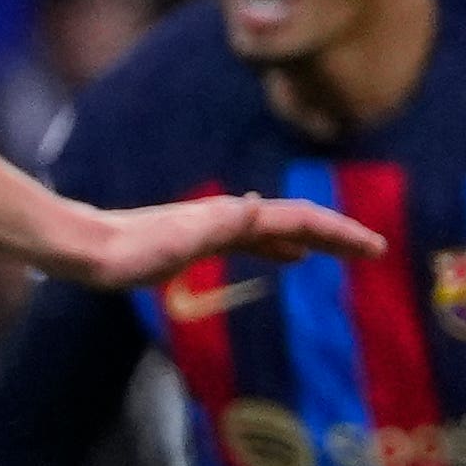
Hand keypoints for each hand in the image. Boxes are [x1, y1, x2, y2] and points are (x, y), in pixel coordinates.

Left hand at [65, 185, 390, 293]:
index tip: (373, 248)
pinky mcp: (204, 242)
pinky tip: (292, 258)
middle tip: (376, 250)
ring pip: (281, 231)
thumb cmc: (128, 251)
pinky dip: (283, 248)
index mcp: (231, 217)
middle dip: (338, 235)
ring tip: (346, 252)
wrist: (90, 249)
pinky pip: (258, 243)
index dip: (339, 232)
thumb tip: (256, 206)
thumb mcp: (175, 240)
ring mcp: (218, 228)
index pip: (300, 219)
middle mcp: (230, 216)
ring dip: (317, 240)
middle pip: (298, 221)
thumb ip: (216, 225)